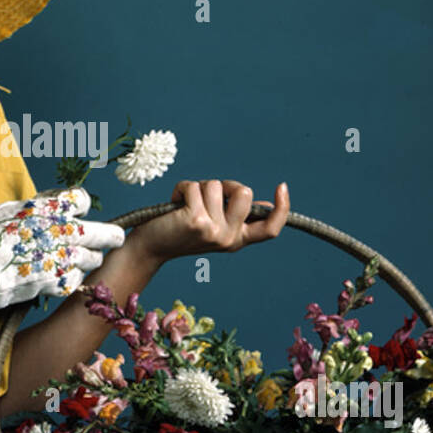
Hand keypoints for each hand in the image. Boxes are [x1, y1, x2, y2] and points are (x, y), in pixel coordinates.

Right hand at [0, 185, 126, 308]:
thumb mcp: (11, 208)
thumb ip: (37, 206)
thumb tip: (50, 205)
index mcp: (51, 208)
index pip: (82, 200)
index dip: (81, 206)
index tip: (78, 212)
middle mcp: (62, 231)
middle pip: (103, 234)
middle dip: (111, 236)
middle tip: (115, 239)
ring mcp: (61, 258)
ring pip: (93, 260)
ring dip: (89, 259)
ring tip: (80, 259)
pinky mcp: (55, 281)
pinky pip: (75, 280)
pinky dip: (71, 278)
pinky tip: (61, 276)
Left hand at [127, 179, 289, 265]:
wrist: (150, 247)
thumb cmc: (179, 230)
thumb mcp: (213, 226)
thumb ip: (235, 216)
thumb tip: (264, 205)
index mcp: (237, 239)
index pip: (271, 229)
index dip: (282, 208)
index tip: (282, 187)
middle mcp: (229, 238)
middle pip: (244, 193)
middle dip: (224, 185)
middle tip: (204, 196)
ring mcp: (214, 231)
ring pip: (216, 186)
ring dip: (197, 188)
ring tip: (184, 205)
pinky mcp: (197, 222)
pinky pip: (195, 187)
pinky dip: (182, 189)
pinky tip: (174, 204)